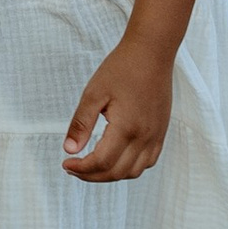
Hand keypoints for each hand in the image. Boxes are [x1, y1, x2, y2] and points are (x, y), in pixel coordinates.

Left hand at [63, 40, 173, 181]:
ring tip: (91, 166)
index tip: (65, 163)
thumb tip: (69, 150)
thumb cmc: (120, 69)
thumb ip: (81, 124)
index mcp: (126, 127)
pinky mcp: (161, 132)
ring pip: (134, 171)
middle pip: (117, 172)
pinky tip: (114, 159)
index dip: (81, 168)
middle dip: (92, 176)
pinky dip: (129, 168)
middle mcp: (145, 137)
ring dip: (111, 175)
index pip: (102, 162)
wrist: (151, 53)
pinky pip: (148, 162)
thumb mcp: (93, 93)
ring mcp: (156, 136)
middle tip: (73, 168)